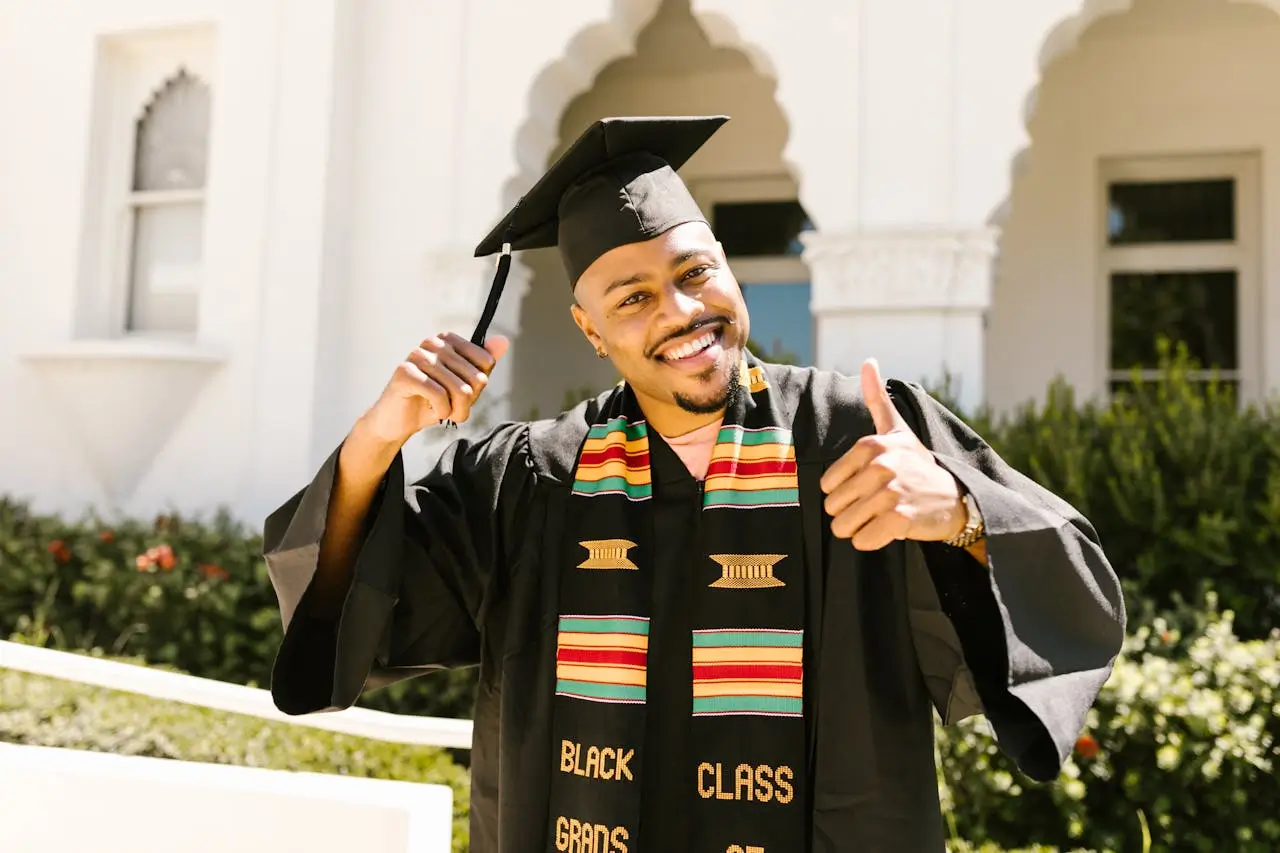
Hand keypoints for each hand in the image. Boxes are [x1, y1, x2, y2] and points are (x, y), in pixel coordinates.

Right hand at [357, 332, 509, 447]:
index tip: (461, 393)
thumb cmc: (431, 401)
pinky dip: (441, 411)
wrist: (398, 422)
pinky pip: (440, 395)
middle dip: (467, 403)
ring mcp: (417, 355)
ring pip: (460, 389)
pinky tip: (432, 412)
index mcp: (448, 339)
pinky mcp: (405, 373)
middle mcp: (433, 342)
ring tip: (442, 412)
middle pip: (476, 378)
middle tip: (451, 408)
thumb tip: (503, 340)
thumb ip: (483, 363)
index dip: (477, 387)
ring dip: (455, 411)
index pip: (486, 363)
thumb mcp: (463, 384)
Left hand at [819, 358, 966, 550]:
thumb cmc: (917, 464)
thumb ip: (877, 399)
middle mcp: (880, 466)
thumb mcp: (897, 429)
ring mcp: (891, 493)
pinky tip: (887, 530)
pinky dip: (870, 541)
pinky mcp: (900, 519)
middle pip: (833, 507)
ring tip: (879, 518)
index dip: (842, 492)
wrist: (956, 497)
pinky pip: (863, 540)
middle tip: (874, 506)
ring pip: (844, 526)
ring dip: (858, 529)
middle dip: (849, 513)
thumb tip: (869, 361)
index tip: (866, 487)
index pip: (827, 485)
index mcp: (871, 446)